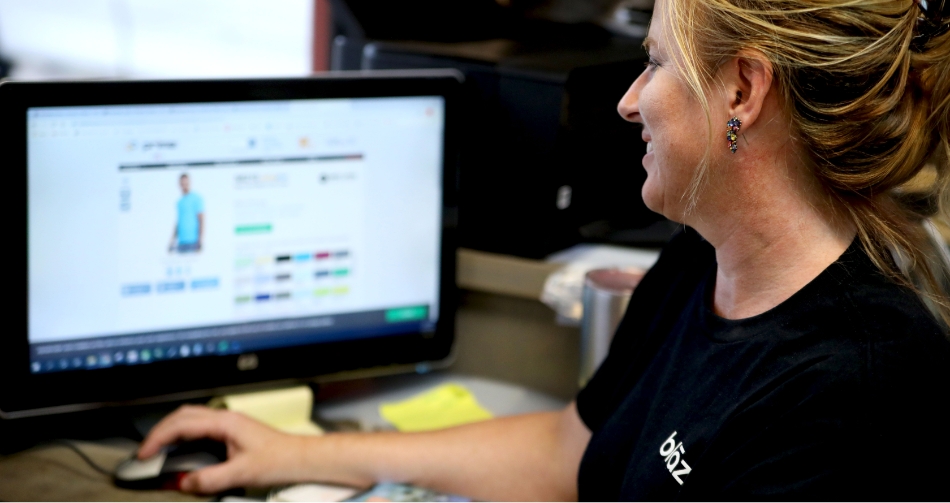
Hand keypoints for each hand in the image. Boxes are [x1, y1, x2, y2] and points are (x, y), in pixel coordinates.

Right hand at [138, 405, 308, 493]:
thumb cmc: (279, 459)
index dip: (158, 439)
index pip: (182, 424)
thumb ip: (209, 479)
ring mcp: (229, 422)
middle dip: (159, 432)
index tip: (144, 454)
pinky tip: (180, 449)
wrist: (300, 457)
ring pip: (190, 418)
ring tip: (157, 450)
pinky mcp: (232, 430)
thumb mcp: (241, 473)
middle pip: (182, 416)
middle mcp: (226, 418)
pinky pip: (200, 427)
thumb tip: (184, 482)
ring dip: (171, 432)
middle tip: (145, 452)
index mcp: (225, 422)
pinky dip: (184, 436)